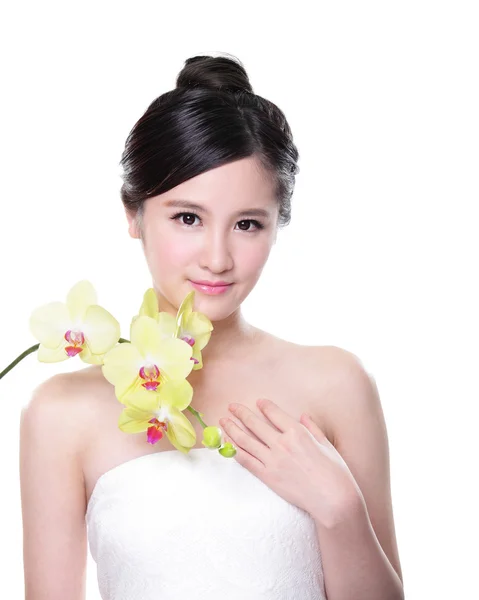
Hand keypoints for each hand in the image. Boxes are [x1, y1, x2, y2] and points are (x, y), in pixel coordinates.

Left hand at [219, 398, 364, 526]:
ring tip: (223, 421)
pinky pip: (246, 461)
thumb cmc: (335, 472)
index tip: (257, 402)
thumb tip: (303, 416)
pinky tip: (227, 444)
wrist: (333, 499)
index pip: (275, 413)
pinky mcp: (268, 477)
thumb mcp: (326, 444)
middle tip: (231, 406)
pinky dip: (235, 451)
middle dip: (241, 413)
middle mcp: (282, 443)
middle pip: (255, 424)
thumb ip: (312, 428)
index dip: (264, 406)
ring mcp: (273, 460)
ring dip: (232, 429)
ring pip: (246, 440)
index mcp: (298, 432)